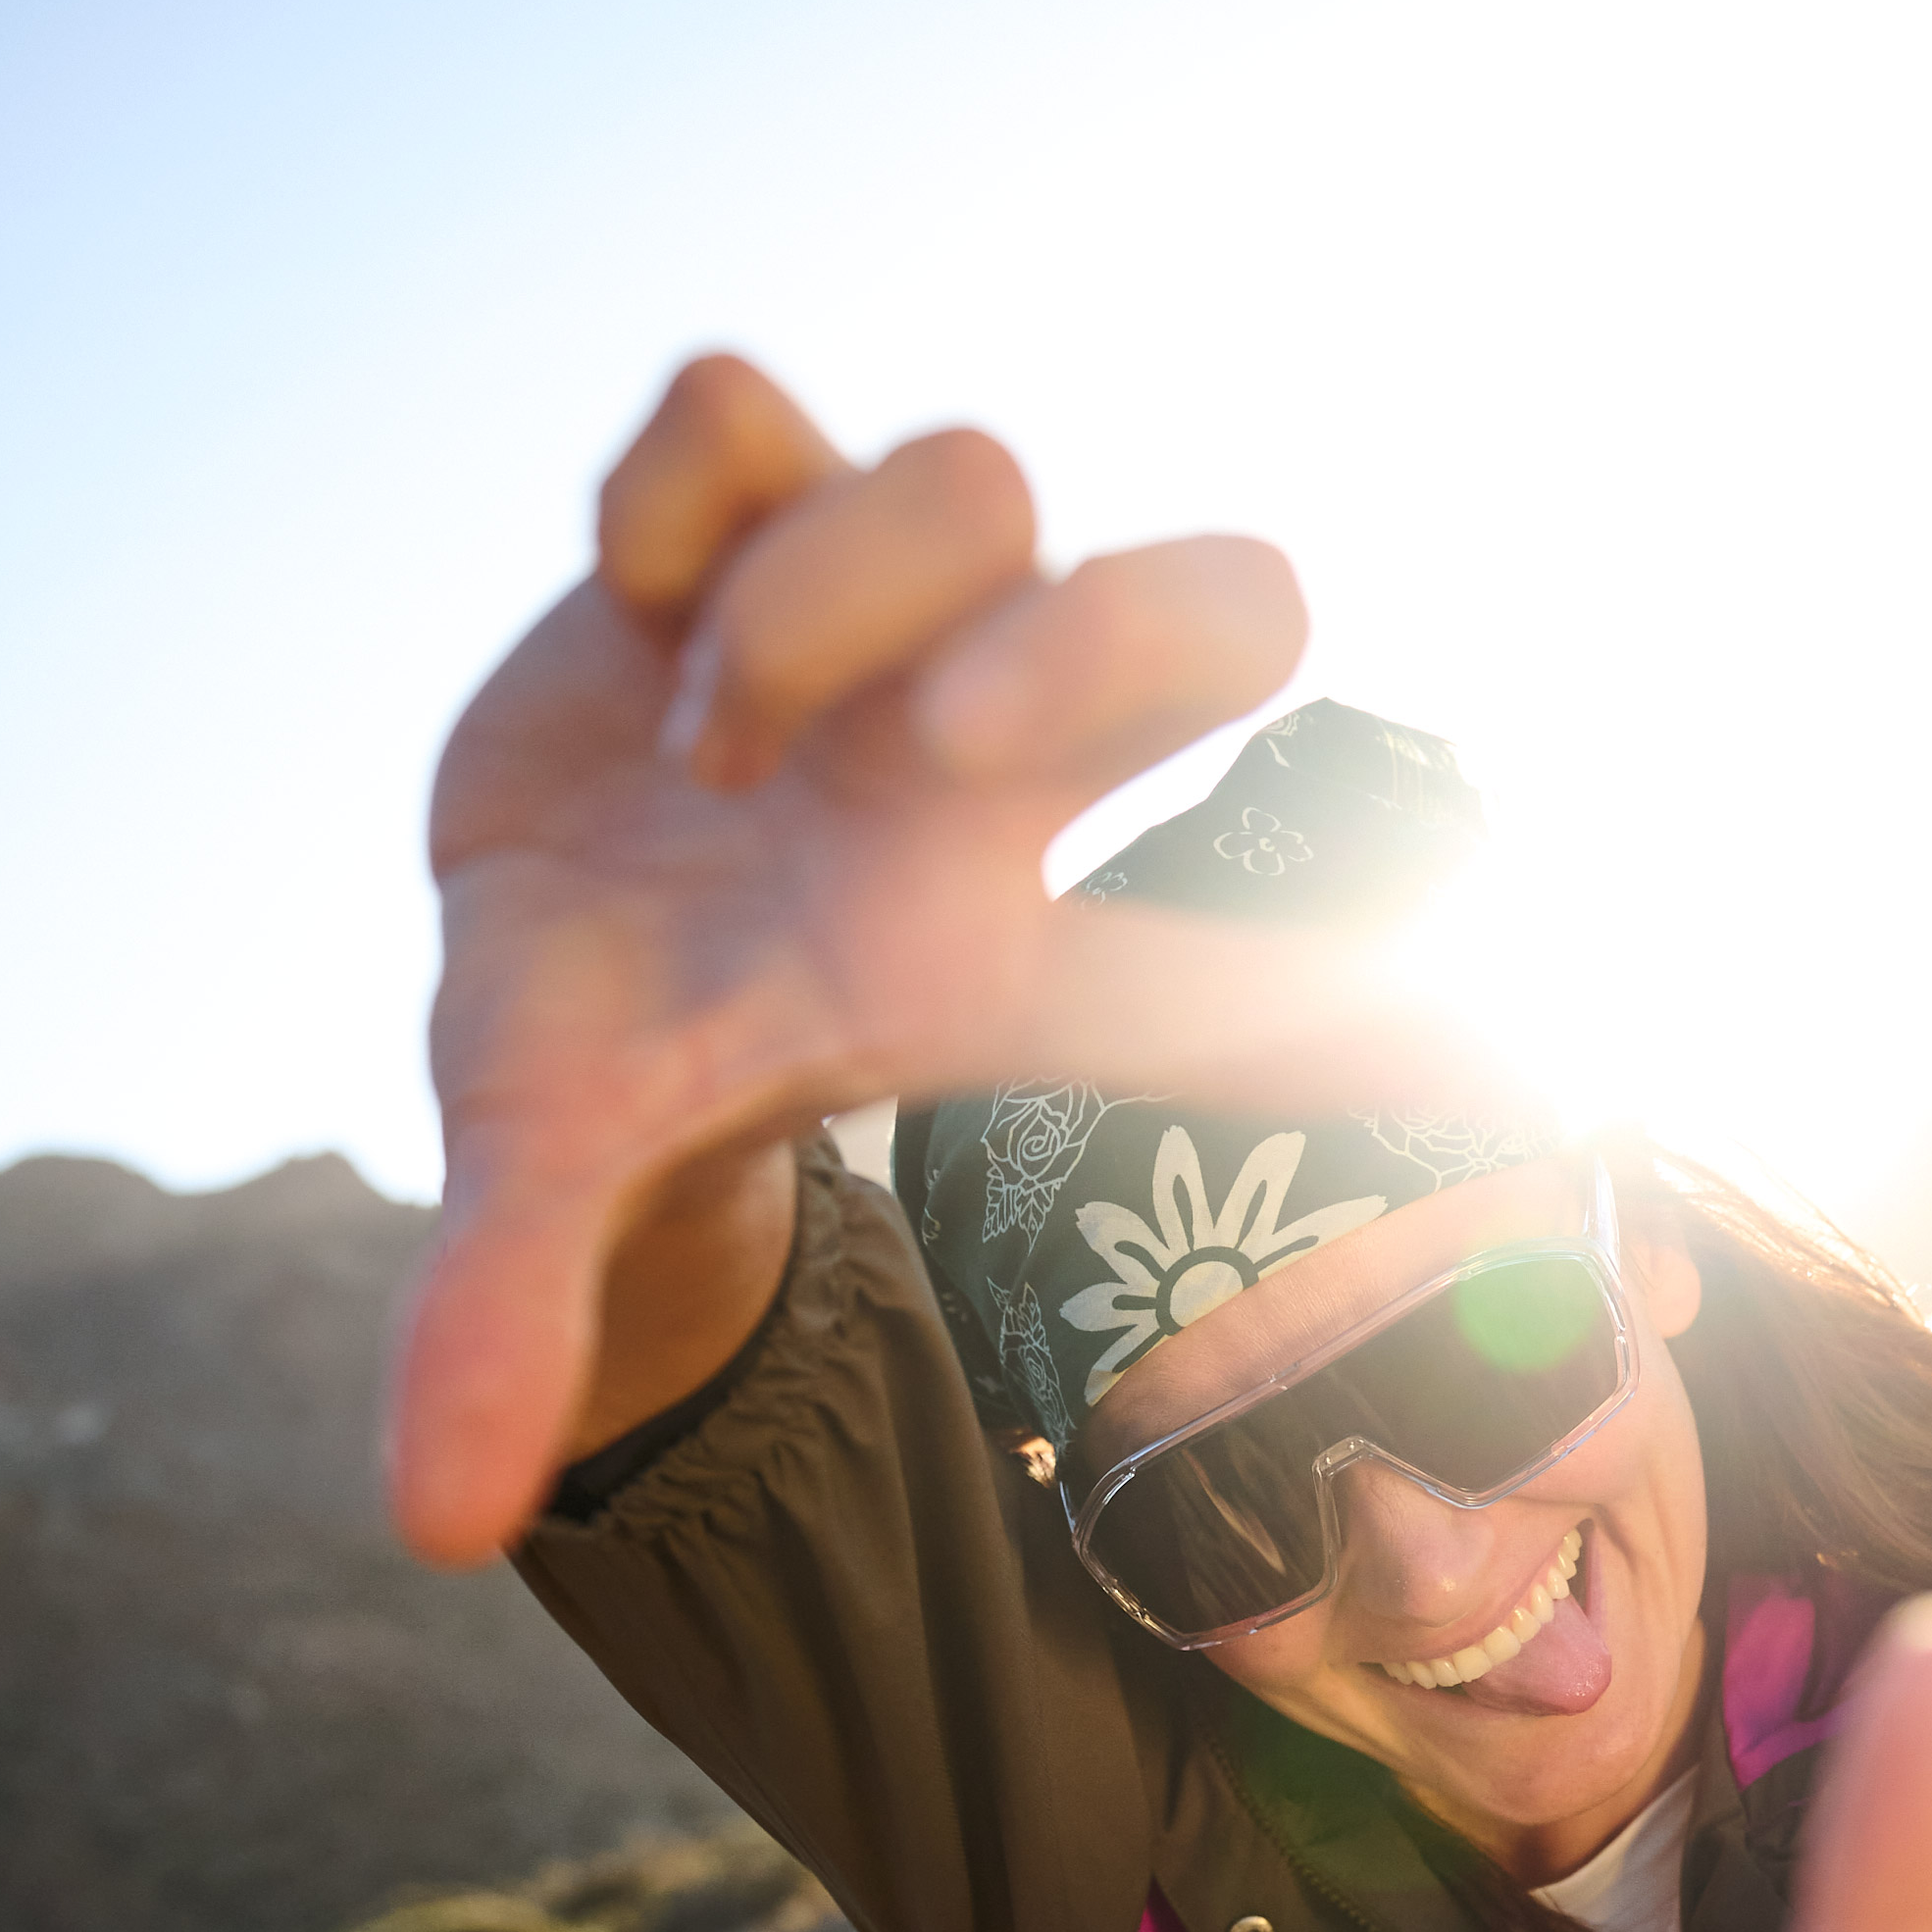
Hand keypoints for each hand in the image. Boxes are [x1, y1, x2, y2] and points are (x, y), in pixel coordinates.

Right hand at [393, 353, 1420, 1564]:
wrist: (523, 921)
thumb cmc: (606, 1060)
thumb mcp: (548, 1184)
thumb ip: (510, 1329)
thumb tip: (422, 1524)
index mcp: (977, 962)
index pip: (1228, 989)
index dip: (1366, 1004)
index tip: (1509, 1041)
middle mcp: (982, 770)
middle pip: (1232, 612)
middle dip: (1115, 651)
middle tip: (958, 737)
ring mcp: (891, 615)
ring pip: (973, 484)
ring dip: (817, 608)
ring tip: (710, 744)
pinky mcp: (753, 493)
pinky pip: (750, 407)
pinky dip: (679, 490)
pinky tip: (631, 598)